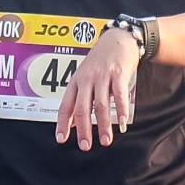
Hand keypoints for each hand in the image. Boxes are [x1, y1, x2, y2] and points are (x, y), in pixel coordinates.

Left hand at [56, 29, 140, 150]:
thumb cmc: (100, 61)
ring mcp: (102, 76)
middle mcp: (86, 79)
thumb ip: (80, 99)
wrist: (118, 39)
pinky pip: (119, 94)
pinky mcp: (118, 73)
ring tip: (106, 140)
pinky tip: (123, 122)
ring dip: (103, 125)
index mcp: (76, 82)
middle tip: (85, 146)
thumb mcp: (85, 77)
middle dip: (83, 129)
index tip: (61, 139)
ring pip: (100, 104)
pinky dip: (121, 109)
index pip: (65, 105)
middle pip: (81, 108)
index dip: (62, 123)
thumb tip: (72, 123)